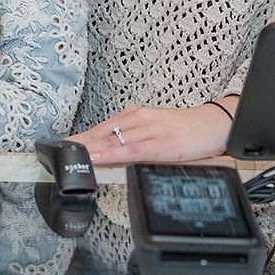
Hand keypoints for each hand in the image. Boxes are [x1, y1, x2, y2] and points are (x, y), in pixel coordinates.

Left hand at [69, 103, 232, 164]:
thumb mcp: (154, 131)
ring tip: (73, 156)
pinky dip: (114, 155)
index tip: (64, 145)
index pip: (102, 127)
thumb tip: (112, 157)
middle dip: (81, 143)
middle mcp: (138, 119)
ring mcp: (149, 130)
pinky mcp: (161, 143)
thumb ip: (133, 142)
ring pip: (114, 140)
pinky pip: (132, 150)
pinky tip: (101, 158)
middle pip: (103, 132)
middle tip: (60, 152)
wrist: (214, 124)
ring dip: (92, 149)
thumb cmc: (185, 129)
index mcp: (135, 115)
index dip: (82, 137)